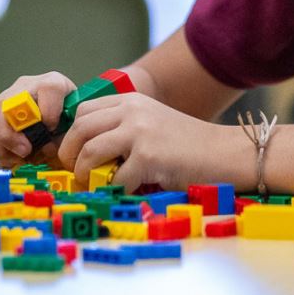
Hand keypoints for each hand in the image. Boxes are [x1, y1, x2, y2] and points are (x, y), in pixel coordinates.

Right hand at [0, 72, 76, 164]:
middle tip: (25, 151)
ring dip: (0, 144)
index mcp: (53, 83)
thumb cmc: (66, 123)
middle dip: (11, 134)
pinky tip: (10, 157)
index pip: (49, 88)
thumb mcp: (72, 128)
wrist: (60, 120)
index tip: (52, 129)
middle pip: (7, 103)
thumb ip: (62, 138)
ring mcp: (7, 96)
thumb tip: (45, 148)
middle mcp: (27, 85)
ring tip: (17, 158)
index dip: (49, 113)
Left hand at [57, 91, 236, 191]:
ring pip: (89, 152)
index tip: (72, 153)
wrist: (224, 153)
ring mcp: (139, 132)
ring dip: (85, 174)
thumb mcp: (151, 123)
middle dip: (69, 154)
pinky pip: (115, 179)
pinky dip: (113, 191)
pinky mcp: (148, 156)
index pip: (83, 110)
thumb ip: (123, 128)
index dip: (71, 134)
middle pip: (80, 128)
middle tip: (74, 172)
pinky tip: (122, 193)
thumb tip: (85, 150)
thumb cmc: (188, 146)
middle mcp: (132, 111)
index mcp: (130, 101)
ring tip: (91, 185)